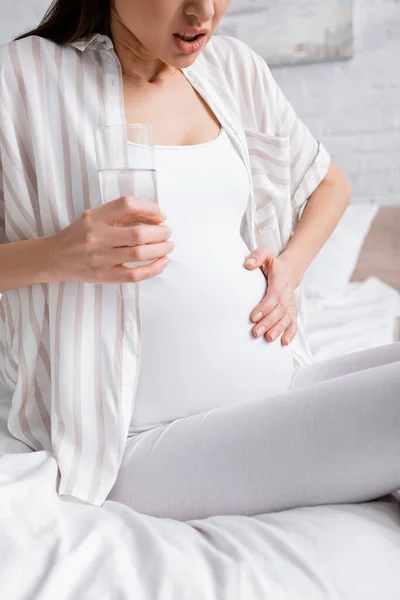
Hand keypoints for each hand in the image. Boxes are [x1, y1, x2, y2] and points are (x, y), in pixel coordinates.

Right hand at [50, 196, 174, 283]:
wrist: (54, 257)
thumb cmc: (79, 234)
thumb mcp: (94, 216)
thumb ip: (120, 214)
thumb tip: (155, 215)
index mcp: (95, 217)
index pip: (127, 205)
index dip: (150, 208)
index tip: (160, 215)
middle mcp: (97, 236)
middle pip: (138, 234)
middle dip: (160, 233)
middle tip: (168, 233)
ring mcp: (100, 258)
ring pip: (139, 254)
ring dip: (161, 250)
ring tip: (169, 246)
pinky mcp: (103, 276)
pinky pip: (134, 275)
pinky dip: (153, 269)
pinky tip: (163, 262)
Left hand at [244, 245, 298, 345]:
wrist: (289, 270)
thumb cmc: (272, 263)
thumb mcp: (265, 253)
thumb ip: (257, 256)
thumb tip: (248, 265)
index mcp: (280, 280)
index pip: (273, 295)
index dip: (265, 307)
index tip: (253, 317)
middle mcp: (287, 293)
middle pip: (279, 310)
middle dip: (269, 322)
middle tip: (256, 332)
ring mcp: (291, 303)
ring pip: (287, 318)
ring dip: (278, 329)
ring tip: (268, 339)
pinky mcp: (292, 310)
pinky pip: (294, 322)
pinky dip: (291, 333)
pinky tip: (284, 342)